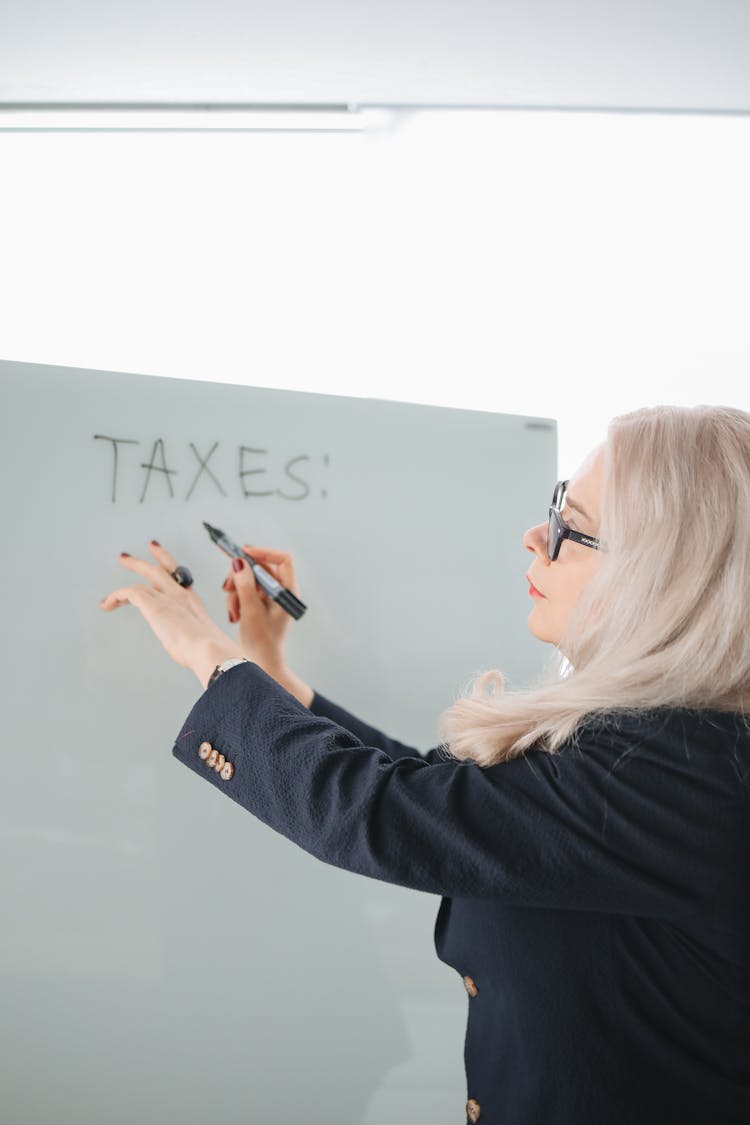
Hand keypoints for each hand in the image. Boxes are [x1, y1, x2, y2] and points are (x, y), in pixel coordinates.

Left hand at [100, 541, 242, 682]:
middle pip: (162, 569)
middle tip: (128, 558)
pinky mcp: (154, 604)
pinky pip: (130, 593)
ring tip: (117, 571)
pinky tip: (108, 604)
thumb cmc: (207, 652)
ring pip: (147, 574)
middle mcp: (181, 595)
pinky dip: (116, 596)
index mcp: (193, 603)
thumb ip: (191, 640)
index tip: (162, 561)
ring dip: (131, 570)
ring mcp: (168, 597)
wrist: (208, 650)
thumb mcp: (201, 643)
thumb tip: (186, 649)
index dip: (169, 567)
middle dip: (145, 562)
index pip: (180, 579)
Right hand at [222, 545, 300, 673]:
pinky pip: (245, 591)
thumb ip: (245, 585)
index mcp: (288, 592)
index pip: (283, 560)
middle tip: (227, 587)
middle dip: (241, 577)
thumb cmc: (262, 643)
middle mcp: (281, 592)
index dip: (264, 553)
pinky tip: (234, 616)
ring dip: (236, 591)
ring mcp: (270, 598)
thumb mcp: (251, 612)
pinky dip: (236, 600)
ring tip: (233, 611)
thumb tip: (238, 561)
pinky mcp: (259, 604)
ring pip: (249, 579)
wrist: (260, 665)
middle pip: (260, 568)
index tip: (243, 553)